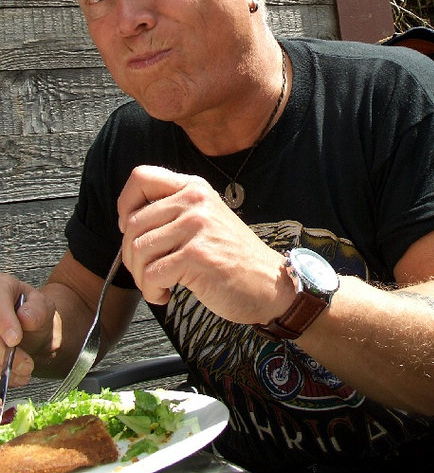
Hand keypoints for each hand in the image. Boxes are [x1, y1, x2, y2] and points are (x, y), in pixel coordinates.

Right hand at [0, 276, 60, 386]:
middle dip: (2, 353)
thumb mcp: (43, 306)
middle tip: (26, 364)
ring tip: (25, 373)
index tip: (15, 339)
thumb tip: (25, 318)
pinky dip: (1, 379)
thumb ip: (38, 309)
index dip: (4, 322)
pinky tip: (15, 382)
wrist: (30, 331)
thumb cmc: (33, 314)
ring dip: (1, 368)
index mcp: (0, 288)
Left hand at [117, 165, 291, 322]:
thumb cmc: (232, 257)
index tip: (130, 230)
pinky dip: (152, 291)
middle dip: (130, 255)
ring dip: (141, 277)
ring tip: (157, 285)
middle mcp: (195, 201)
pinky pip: (151, 274)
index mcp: (194, 188)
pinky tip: (165, 294)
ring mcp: (197, 226)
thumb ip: (174, 212)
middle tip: (146, 271)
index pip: (141, 178)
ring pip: (139, 250)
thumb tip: (128, 222)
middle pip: (134, 222)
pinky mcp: (197, 255)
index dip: (125, 205)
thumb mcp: (206, 219)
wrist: (268, 283)